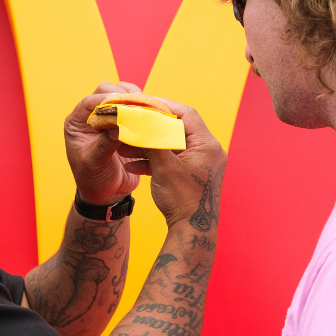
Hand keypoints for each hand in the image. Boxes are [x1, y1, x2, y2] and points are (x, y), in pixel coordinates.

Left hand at [65, 82, 143, 204]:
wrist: (106, 193)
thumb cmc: (93, 180)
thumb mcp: (94, 163)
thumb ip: (104, 144)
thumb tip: (118, 126)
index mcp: (77, 123)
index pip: (89, 102)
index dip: (105, 100)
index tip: (121, 103)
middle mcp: (91, 117)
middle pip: (105, 92)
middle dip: (122, 94)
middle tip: (137, 102)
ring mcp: (108, 118)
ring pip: (121, 95)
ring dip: (134, 97)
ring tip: (147, 105)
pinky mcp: (123, 124)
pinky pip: (133, 108)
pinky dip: (142, 108)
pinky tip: (152, 113)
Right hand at [125, 99, 226, 228]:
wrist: (191, 231)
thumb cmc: (182, 199)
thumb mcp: (164, 166)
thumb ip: (153, 141)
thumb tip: (140, 121)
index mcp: (207, 145)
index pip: (186, 114)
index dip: (164, 106)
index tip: (144, 104)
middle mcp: (208, 151)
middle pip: (178, 128)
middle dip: (152, 126)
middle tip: (133, 121)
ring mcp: (201, 163)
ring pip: (172, 145)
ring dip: (150, 144)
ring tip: (127, 145)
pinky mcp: (193, 175)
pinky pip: (172, 160)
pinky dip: (155, 159)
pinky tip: (133, 164)